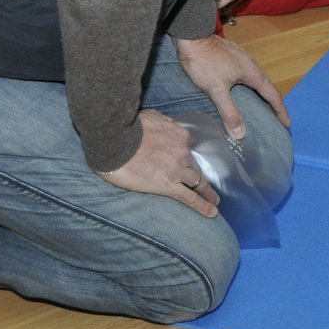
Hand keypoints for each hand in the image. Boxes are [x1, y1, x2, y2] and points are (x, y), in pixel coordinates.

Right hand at [98, 109, 220, 216]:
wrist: (114, 142)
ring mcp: (177, 170)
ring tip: (215, 200)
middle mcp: (183, 152)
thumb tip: (165, 125)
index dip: (187, 154)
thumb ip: (163, 122)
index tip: (186, 159)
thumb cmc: (128, 128)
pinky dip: (203, 206)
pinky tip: (212, 212)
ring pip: (199, 183)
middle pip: (195, 165)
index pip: (188, 146)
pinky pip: (190, 198)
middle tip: (207, 184)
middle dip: (200, 174)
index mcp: (180, 135)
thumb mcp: (151, 116)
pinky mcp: (168, 186)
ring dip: (208, 192)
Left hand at [175, 34, 289, 138]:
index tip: (287, 124)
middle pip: (268, 87)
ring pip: (257, 80)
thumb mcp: (216, 90)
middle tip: (276, 118)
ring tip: (260, 105)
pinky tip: (241, 89)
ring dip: (261, 93)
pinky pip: (247, 74)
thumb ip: (229, 111)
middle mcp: (252, 65)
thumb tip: (240, 133)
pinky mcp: (233, 56)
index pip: (273, 96)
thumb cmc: (205, 62)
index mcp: (253, 74)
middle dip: (273, 103)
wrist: (193, 37)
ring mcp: (243, 59)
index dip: (281, 111)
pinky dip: (250, 85)